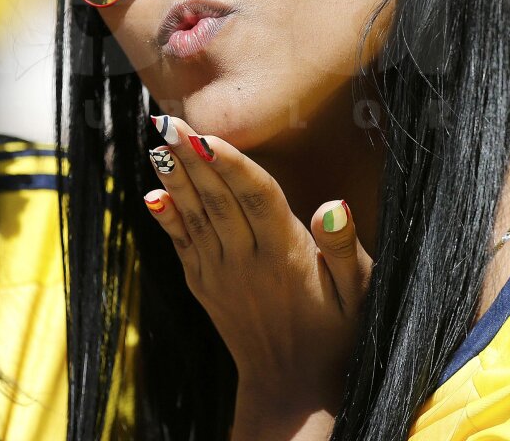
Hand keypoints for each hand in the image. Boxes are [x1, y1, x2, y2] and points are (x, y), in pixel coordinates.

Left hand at [143, 115, 371, 436]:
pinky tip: (151, 191)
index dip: (231, 164)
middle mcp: (246, 261)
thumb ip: (343, 248)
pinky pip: (181, 244)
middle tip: (165, 120)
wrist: (291, 389)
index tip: (207, 135)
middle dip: (190, 156)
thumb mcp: (358, 294)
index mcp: (286, 256)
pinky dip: (167, 216)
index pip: (256, 197)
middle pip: (216, 198)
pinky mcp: (203, 284)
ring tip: (155, 141)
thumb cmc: (336, 334)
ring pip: (194, 215)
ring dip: (173, 176)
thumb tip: (333, 204)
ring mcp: (219, 273)